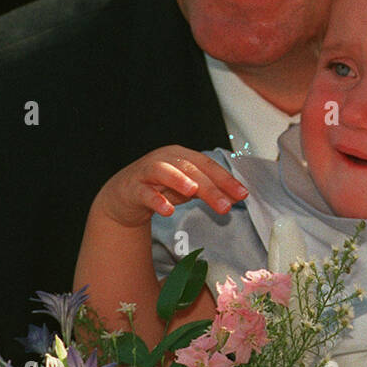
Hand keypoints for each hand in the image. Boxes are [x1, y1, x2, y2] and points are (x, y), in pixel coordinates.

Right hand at [94, 146, 246, 227]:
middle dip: (210, 187)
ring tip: (193, 191)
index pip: (208, 165)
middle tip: (226, 205)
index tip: (242, 194)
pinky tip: (167, 210)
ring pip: (164, 172)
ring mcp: (147, 171)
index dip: (226, 179)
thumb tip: (237, 197)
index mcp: (182, 156)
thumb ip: (210, 190)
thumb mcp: (188, 188)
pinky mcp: (132, 187)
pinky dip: (156, 200)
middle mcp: (166, 159)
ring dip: (179, 180)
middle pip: (191, 169)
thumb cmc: (160, 187)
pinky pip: (144, 192)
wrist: (124, 196)